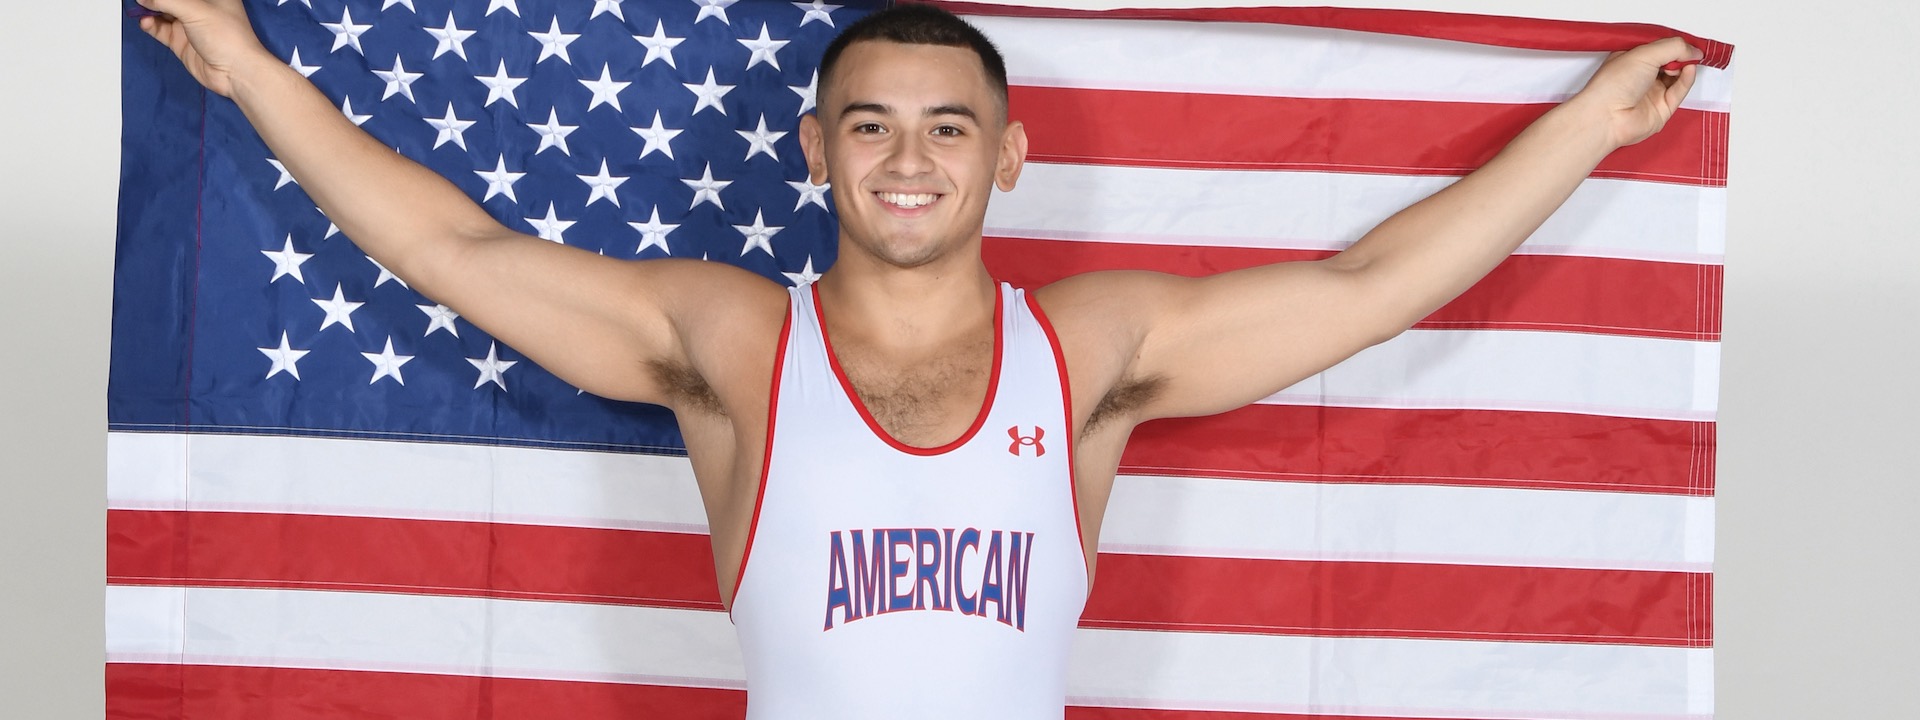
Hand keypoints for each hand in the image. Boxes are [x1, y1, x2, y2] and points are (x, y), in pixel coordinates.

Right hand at [133, 0, 275, 98]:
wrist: (235, 72)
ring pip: (163, 12)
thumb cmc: (227, 37)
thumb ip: (167, 1)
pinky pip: (160, 29)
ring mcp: (190, 25)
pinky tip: (146, 22)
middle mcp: (200, 8)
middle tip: (142, 0)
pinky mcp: (181, 42)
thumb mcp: (196, 10)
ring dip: (150, 10)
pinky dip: (150, 25)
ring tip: (140, 8)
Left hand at [1568, 37, 1703, 149]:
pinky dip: (1687, 79)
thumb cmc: (1612, 86)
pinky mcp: (1662, 108)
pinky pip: (1680, 91)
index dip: (1672, 44)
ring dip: (1685, 66)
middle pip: (1670, 61)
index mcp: (1631, 60)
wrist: (1607, 117)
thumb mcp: (1643, 54)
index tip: (1684, 41)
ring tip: (1685, 61)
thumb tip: (1693, 50)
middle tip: (1684, 52)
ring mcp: (1652, 92)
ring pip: (1678, 76)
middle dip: (1680, 55)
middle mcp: (1641, 76)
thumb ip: (1672, 47)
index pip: (1658, 48)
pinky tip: (1689, 69)